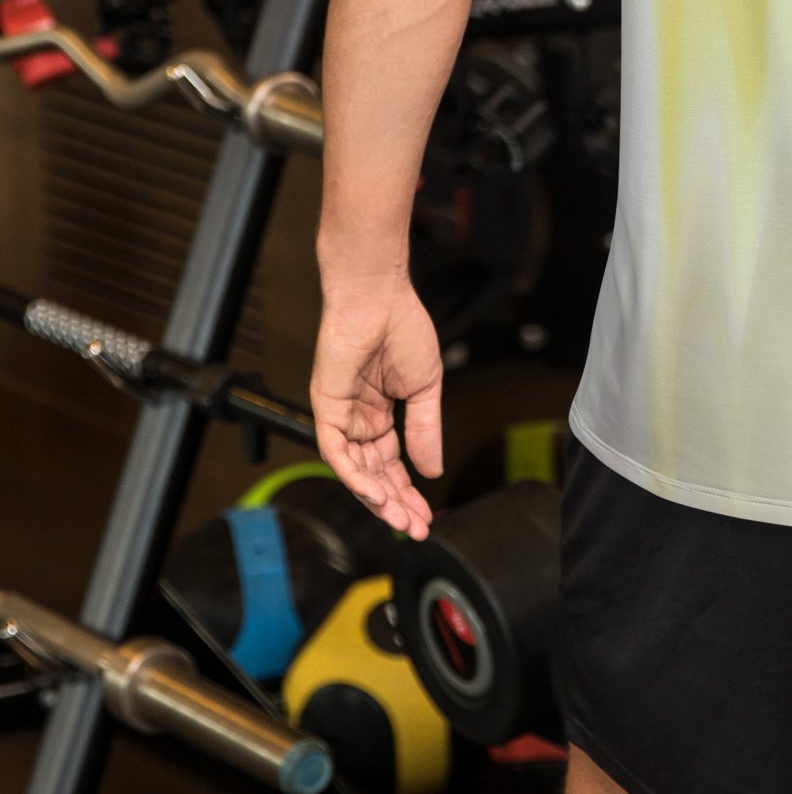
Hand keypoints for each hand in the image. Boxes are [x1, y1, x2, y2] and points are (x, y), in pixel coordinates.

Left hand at [311, 270, 444, 539]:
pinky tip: (377, 494)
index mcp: (379, 413)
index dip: (408, 490)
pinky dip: (355, 476)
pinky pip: (337, 452)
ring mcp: (339, 416)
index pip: (392, 463)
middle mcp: (356, 420)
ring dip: (377, 498)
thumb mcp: (425, 387)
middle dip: (395, 503)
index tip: (425, 515)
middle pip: (374, 474)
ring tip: (400, 519)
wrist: (380, 297)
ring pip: (355, 471)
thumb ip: (426, 429)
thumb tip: (433, 469)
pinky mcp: (325, 409)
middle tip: (415, 527)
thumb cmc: (402, 328)